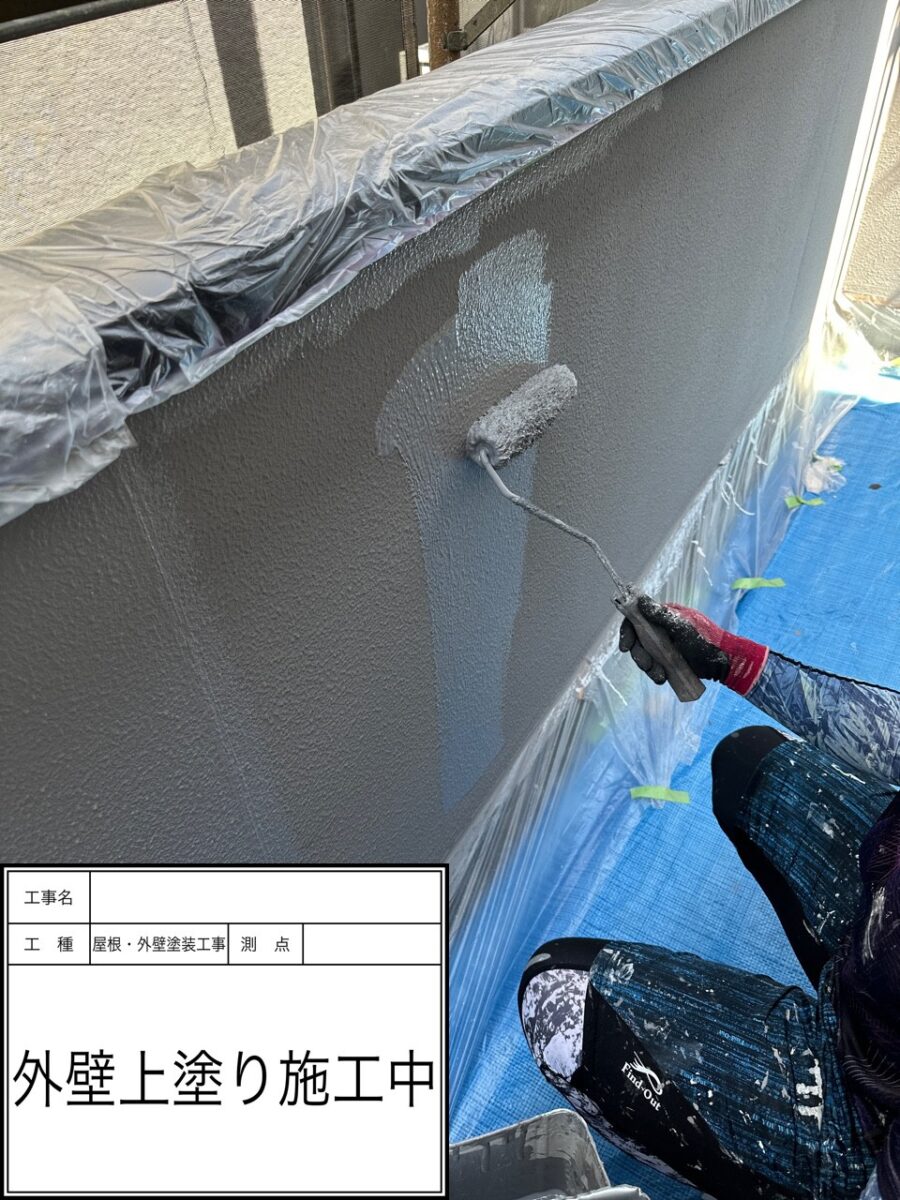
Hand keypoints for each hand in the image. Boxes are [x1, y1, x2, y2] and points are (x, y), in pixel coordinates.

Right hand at [618, 595, 767, 694]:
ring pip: (644, 656)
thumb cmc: (705, 640)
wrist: (724, 663)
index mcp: (663, 616)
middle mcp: (660, 630)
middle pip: (637, 641)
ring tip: (660, 676)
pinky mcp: (667, 661)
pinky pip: (653, 666)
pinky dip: (655, 673)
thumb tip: (639, 599)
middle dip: (639, 655)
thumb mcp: (681, 627)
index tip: (625, 647)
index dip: (627, 632)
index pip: (636, 619)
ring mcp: (664, 646)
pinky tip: (663, 678)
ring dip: (648, 667)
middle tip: (647, 665)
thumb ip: (659, 615)